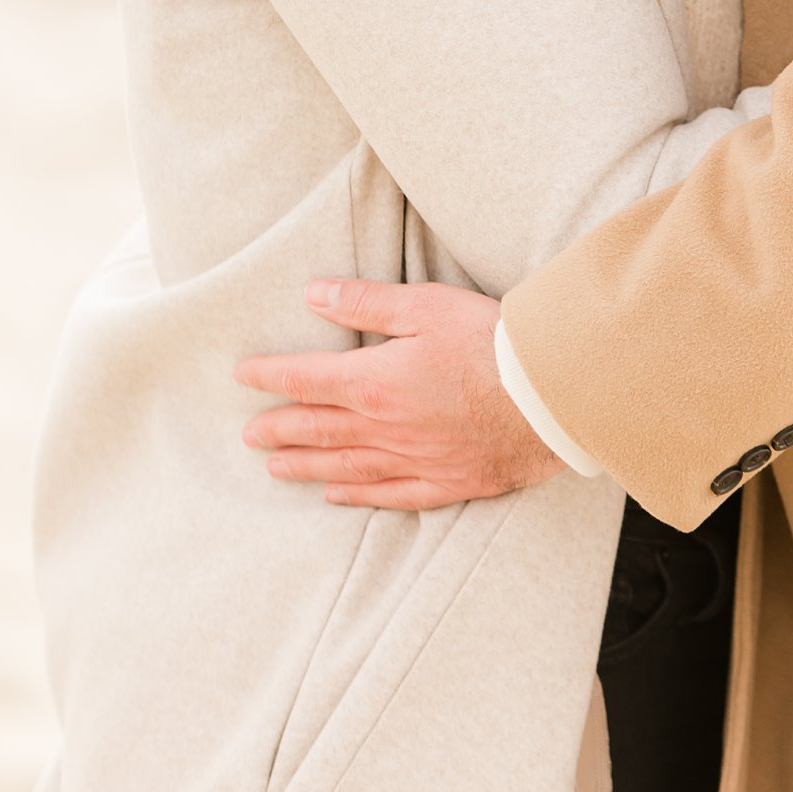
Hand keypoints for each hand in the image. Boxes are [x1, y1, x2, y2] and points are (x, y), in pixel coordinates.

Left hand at [234, 278, 565, 510]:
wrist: (549, 395)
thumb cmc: (492, 342)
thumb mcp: (427, 306)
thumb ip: (367, 303)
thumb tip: (314, 295)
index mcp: (375, 382)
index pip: (307, 379)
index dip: (272, 377)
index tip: (243, 376)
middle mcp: (384, 428)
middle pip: (318, 429)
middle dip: (280, 429)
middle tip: (249, 435)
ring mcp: (413, 459)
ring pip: (345, 466)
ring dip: (306, 466)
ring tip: (276, 468)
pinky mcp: (444, 480)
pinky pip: (388, 493)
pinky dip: (357, 496)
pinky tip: (337, 496)